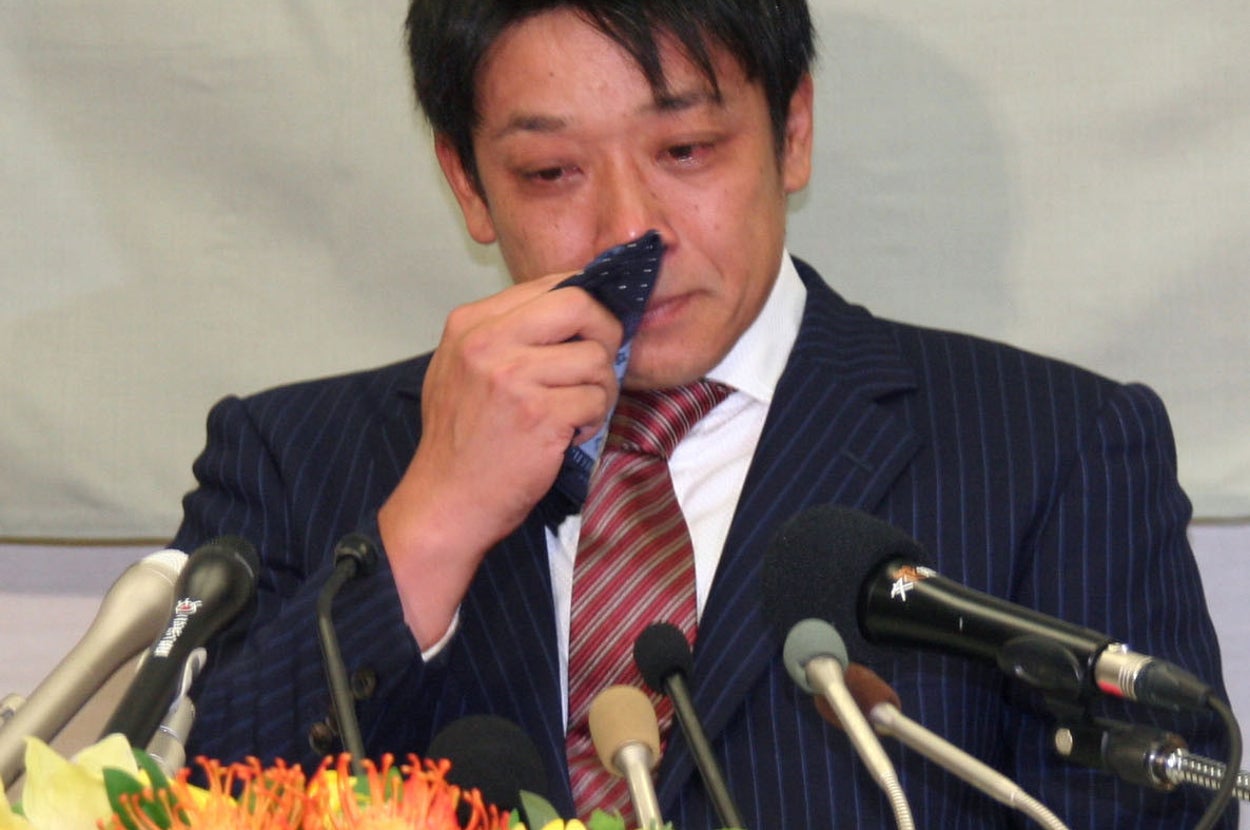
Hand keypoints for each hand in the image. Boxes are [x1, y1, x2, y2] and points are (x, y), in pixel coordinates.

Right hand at [379, 274, 621, 647]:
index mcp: (470, 323)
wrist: (446, 501)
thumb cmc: (460, 441)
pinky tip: (569, 435)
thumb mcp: (462, 369)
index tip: (591, 329)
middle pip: (580, 304)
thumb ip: (507, 334)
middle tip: (601, 363)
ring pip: (596, 358)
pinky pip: (596, 400)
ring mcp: (513, 377)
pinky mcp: (539, 414)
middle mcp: (488, 342)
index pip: (550, 284)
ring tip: (575, 413)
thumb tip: (574, 310)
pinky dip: (593, 421)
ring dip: (599, 389)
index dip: (585, 304)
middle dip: (606, 331)